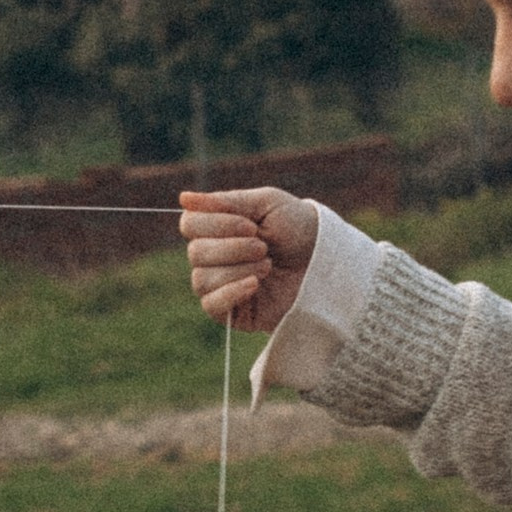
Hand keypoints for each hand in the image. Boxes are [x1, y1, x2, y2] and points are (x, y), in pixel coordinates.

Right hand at [179, 187, 317, 332]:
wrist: (328, 264)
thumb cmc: (299, 229)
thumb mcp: (266, 204)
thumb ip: (225, 201)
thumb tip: (183, 198)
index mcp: (217, 227)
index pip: (190, 224)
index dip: (215, 223)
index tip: (250, 224)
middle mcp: (213, 256)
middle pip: (195, 252)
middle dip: (233, 247)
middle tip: (264, 247)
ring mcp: (220, 285)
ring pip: (202, 279)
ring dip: (238, 268)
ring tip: (268, 266)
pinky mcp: (231, 313)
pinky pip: (211, 305)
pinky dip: (232, 291)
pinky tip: (255, 284)